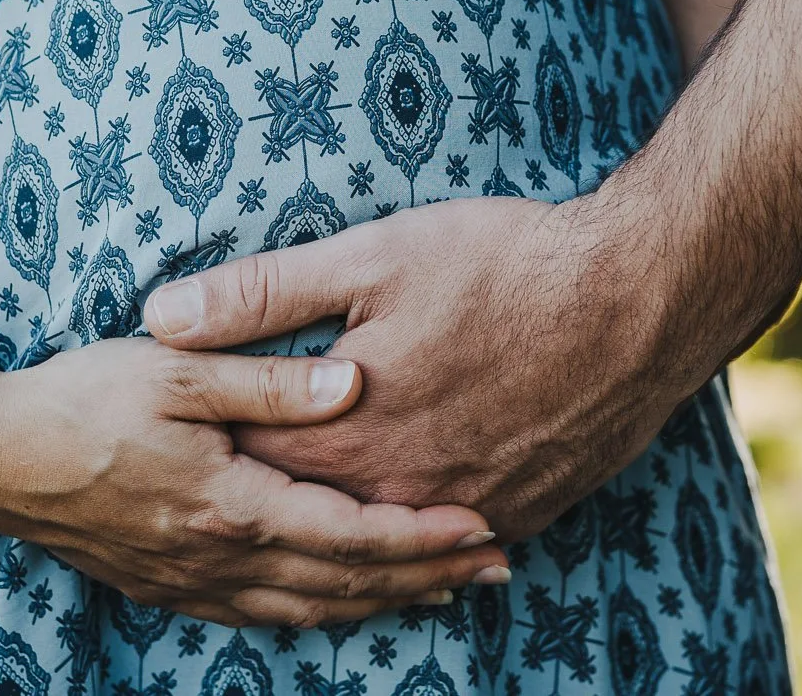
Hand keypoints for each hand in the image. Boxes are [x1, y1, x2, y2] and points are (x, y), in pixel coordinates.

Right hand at [0, 338, 510, 626]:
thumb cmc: (79, 399)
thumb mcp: (176, 370)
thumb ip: (268, 381)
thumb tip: (354, 385)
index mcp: (229, 505)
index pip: (350, 533)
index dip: (422, 536)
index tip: (484, 525)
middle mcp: (218, 558)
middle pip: (344, 582)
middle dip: (426, 576)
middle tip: (498, 563)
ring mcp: (190, 581)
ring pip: (309, 608)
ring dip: (382, 600)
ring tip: (445, 588)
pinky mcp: (167, 585)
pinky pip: (263, 615)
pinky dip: (320, 611)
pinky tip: (344, 601)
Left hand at [143, 195, 700, 539]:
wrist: (642, 296)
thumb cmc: (504, 264)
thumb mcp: (371, 258)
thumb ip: (261, 295)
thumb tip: (160, 317)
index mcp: (347, 439)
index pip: (245, 460)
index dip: (203, 445)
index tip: (164, 439)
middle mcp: (399, 493)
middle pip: (306, 517)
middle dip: (258, 505)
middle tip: (206, 505)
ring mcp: (465, 509)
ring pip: (380, 542)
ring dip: (339, 539)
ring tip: (297, 537)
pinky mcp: (524, 510)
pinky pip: (451, 543)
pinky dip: (419, 544)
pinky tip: (408, 544)